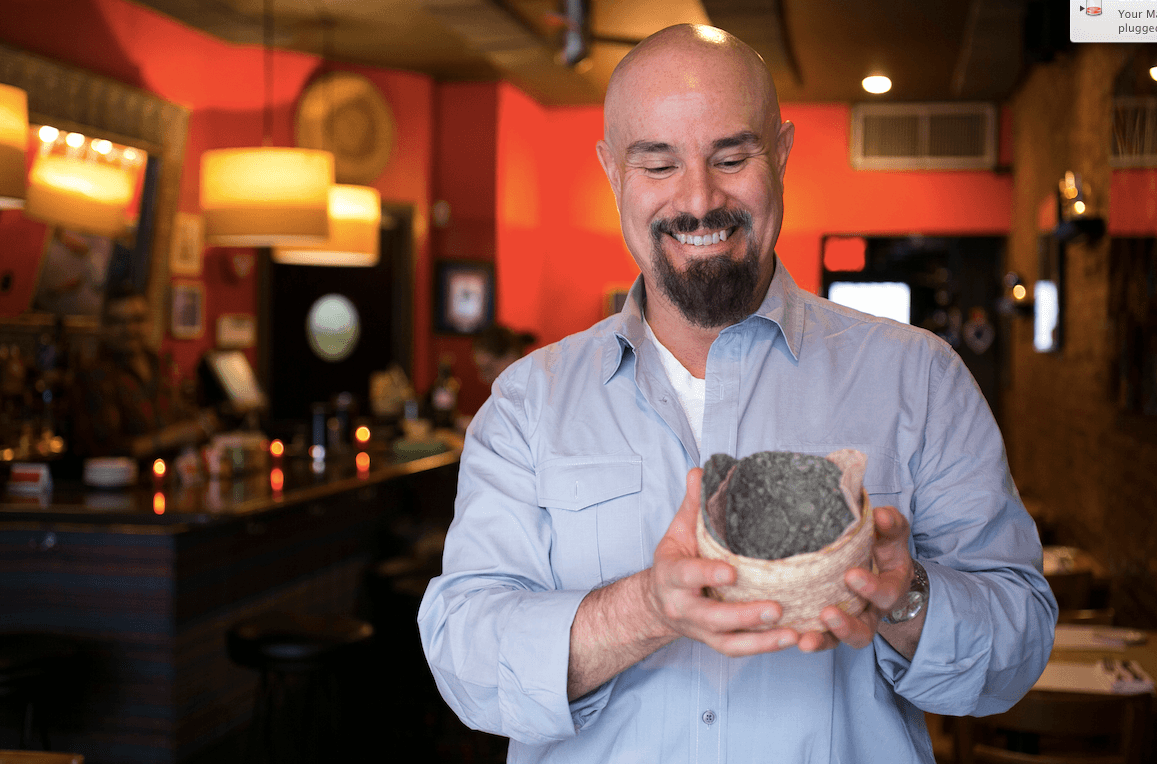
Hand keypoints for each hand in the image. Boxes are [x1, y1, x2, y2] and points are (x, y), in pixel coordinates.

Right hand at [646, 468, 801, 655]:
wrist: (658, 602)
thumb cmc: (676, 560)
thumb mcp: (678, 531)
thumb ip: (692, 504)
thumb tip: (702, 471)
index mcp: (672, 576)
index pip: (688, 576)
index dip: (707, 575)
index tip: (732, 573)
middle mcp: (684, 608)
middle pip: (712, 618)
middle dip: (743, 616)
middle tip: (776, 608)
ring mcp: (701, 630)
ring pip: (729, 642)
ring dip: (761, 640)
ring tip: (793, 633)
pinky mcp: (716, 642)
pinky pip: (740, 650)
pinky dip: (765, 648)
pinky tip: (793, 639)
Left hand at [794, 505, 916, 652]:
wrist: (876, 560)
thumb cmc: (882, 544)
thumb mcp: (890, 533)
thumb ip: (888, 524)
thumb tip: (879, 516)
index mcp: (890, 588)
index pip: (886, 594)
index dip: (871, 588)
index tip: (851, 575)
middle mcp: (870, 612)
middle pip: (864, 631)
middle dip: (846, 626)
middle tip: (827, 613)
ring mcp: (849, 621)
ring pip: (838, 642)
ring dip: (822, 641)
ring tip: (804, 640)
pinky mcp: (828, 625)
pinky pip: (818, 637)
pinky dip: (804, 638)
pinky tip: (788, 635)